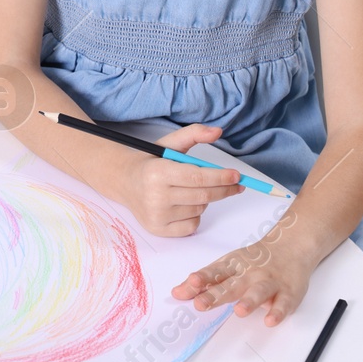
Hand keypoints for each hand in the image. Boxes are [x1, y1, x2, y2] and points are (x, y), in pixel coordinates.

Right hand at [114, 124, 243, 236]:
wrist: (125, 182)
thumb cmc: (151, 163)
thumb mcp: (168, 144)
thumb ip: (193, 133)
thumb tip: (217, 131)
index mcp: (157, 172)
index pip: (197, 178)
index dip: (220, 177)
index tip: (236, 175)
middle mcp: (155, 196)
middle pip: (203, 196)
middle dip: (224, 189)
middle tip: (236, 184)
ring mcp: (157, 216)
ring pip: (199, 209)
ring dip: (205, 199)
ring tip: (192, 189)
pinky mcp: (159, 230)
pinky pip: (192, 225)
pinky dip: (195, 214)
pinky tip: (184, 204)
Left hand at [171, 230, 317, 326]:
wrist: (290, 247)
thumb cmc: (253, 261)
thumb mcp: (226, 267)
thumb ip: (203, 282)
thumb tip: (177, 293)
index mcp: (232, 266)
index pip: (214, 273)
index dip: (201, 280)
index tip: (187, 286)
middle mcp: (249, 274)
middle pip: (232, 285)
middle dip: (216, 295)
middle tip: (201, 305)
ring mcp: (269, 282)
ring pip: (259, 292)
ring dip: (249, 301)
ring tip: (239, 311)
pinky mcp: (288, 293)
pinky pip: (284, 303)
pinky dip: (278, 311)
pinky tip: (270, 320)